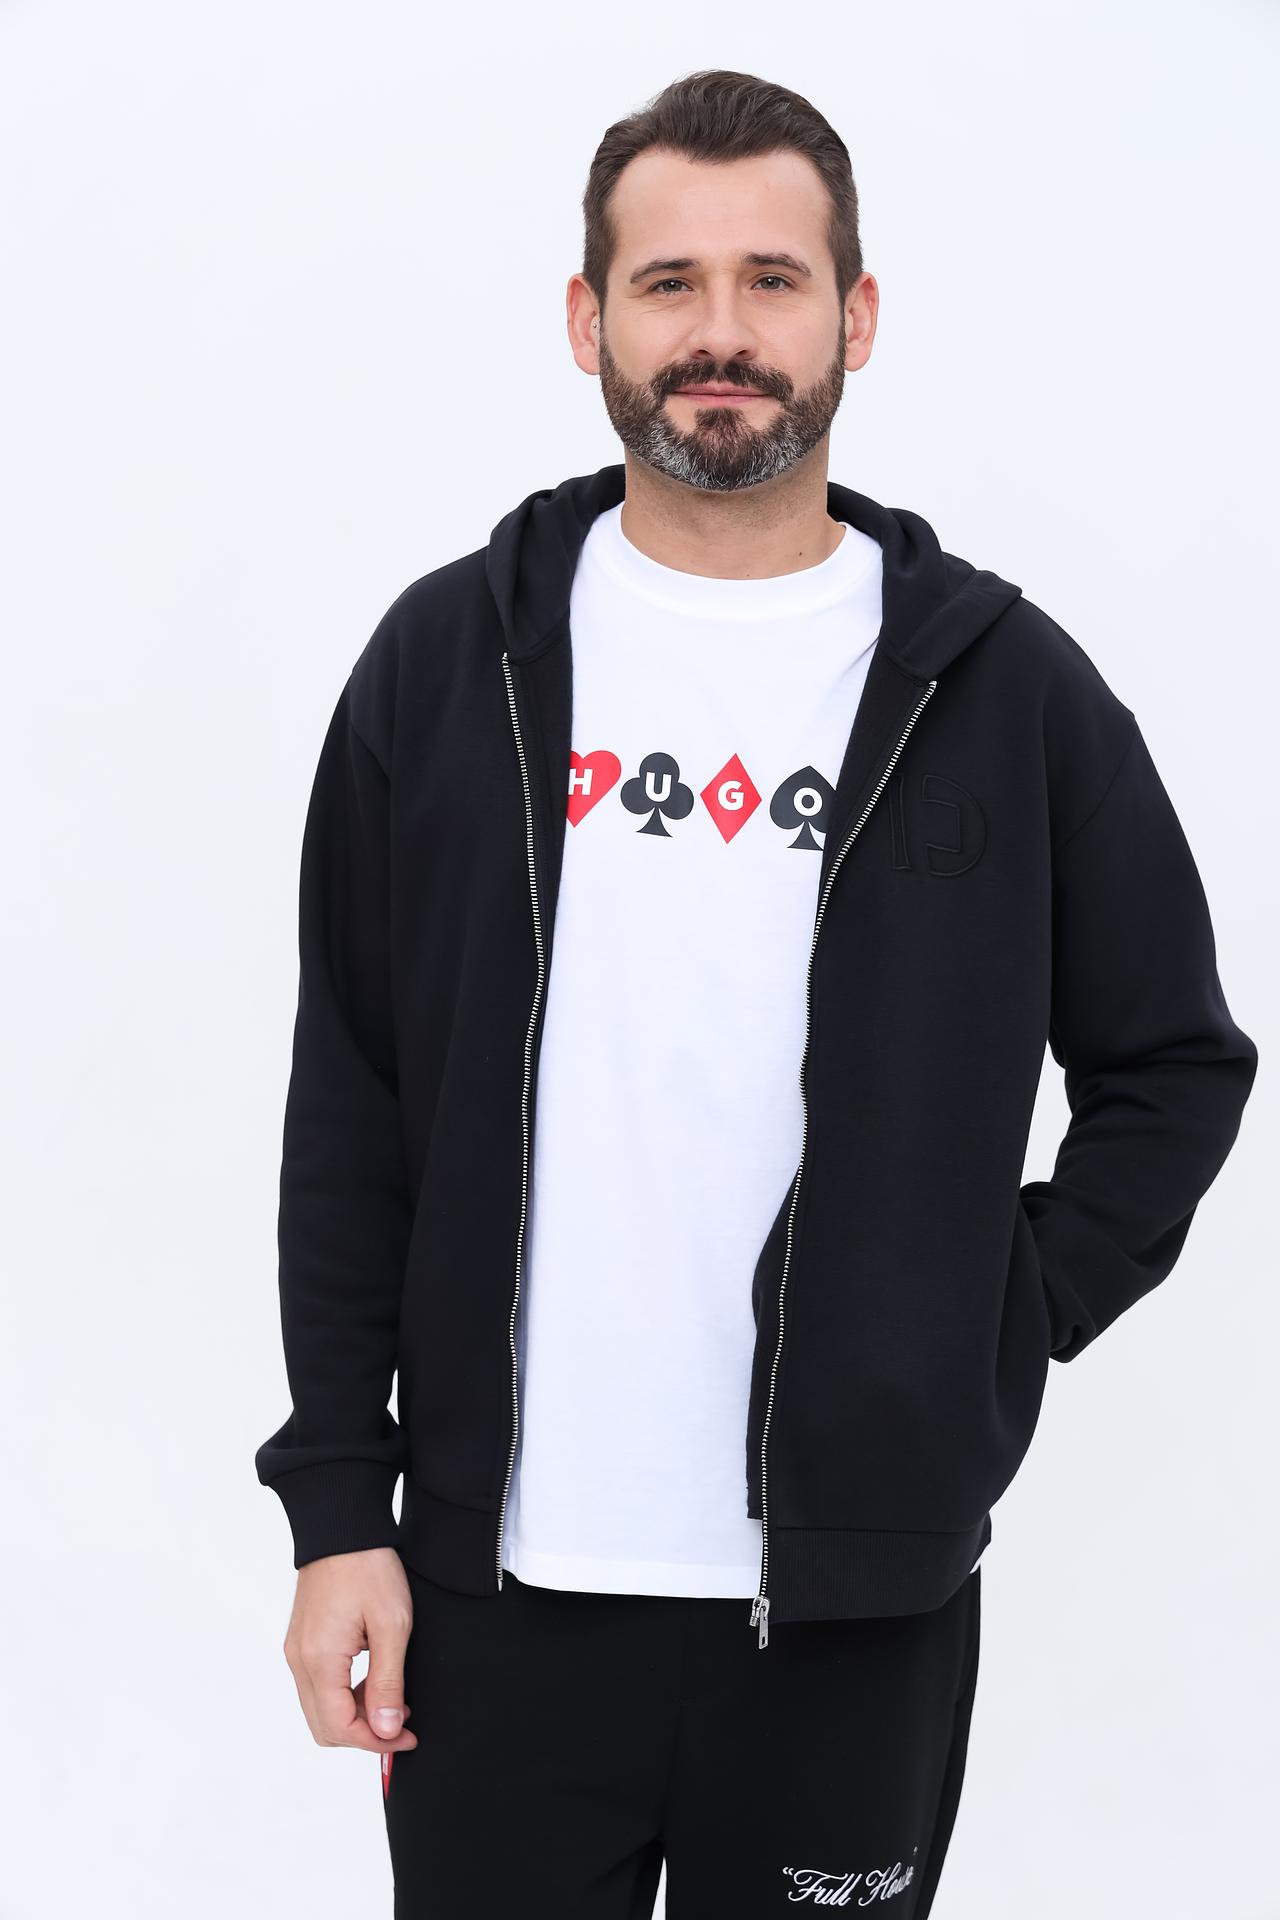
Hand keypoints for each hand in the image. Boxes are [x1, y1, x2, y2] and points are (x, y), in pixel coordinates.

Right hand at [282, 1546, 420, 1753]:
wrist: (342, 1527)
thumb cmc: (369, 1568)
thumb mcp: (391, 1625)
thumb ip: (387, 1682)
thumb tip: (385, 1731)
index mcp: (320, 1660)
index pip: (340, 1728)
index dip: (376, 1741)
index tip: (407, 1737)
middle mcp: (299, 1661)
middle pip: (324, 1727)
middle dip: (364, 1733)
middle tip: (402, 1722)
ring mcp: (296, 1651)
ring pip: (319, 1709)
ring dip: (355, 1715)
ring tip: (393, 1698)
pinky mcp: (300, 1641)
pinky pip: (317, 1687)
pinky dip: (344, 1695)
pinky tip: (373, 1679)